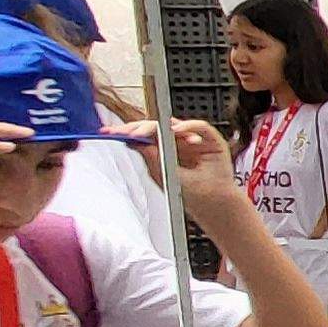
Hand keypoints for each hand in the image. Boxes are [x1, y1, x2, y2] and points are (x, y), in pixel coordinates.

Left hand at [115, 118, 238, 188]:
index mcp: (166, 151)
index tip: (113, 132)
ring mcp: (194, 139)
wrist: (214, 203)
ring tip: (146, 131)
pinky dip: (188, 127)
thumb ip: (150, 157)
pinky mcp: (210, 139)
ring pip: (176, 124)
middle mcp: (179, 142)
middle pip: (158, 127)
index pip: (146, 136)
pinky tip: (176, 131)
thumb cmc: (193, 193)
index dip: (129, 132)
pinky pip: (199, 126)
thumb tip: (134, 142)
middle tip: (127, 131)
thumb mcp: (164, 175)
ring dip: (160, 125)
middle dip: (139, 127)